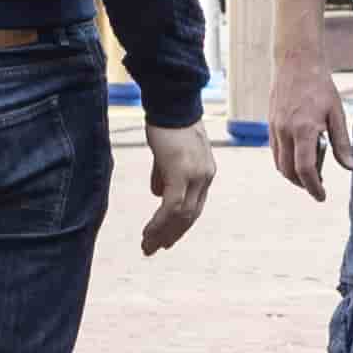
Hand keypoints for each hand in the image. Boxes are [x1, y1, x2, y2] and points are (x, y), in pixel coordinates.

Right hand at [139, 119, 214, 252]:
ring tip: (147, 246)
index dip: (180, 225)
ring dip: (162, 233)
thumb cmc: (167, 123)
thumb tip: (158, 193)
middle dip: (172, 235)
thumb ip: (165, 174)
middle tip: (154, 249)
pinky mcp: (182, 173)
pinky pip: (171, 207)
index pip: (195, 206)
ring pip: (181, 216)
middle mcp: (205, 177)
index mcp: (205, 173)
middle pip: (190, 216)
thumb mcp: (167, 153)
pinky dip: (159, 223)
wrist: (171, 102)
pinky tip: (148, 233)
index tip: (166, 238)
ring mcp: (196, 176)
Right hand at [270, 58, 345, 198]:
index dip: (313, 187)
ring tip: (311, 174)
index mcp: (303, 129)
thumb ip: (342, 143)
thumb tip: (351, 167)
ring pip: (279, 164)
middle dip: (303, 184)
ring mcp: (274, 128)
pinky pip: (275, 152)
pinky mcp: (270, 124)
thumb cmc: (320, 86)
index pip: (305, 169)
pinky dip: (286, 161)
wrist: (296, 62)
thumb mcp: (337, 113)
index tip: (322, 196)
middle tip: (318, 187)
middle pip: (289, 172)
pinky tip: (300, 158)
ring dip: (293, 175)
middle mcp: (284, 131)